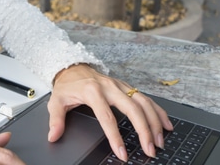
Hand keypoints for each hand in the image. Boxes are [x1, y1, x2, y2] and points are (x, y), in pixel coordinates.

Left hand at [47, 64, 172, 161]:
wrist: (73, 66)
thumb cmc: (67, 85)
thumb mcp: (56, 100)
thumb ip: (56, 119)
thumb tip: (53, 136)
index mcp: (93, 91)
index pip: (107, 118)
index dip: (115, 138)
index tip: (122, 153)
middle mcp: (110, 87)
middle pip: (133, 109)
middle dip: (144, 130)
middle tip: (150, 149)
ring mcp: (120, 85)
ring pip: (143, 103)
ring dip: (155, 122)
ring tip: (160, 140)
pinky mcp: (127, 86)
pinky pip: (146, 98)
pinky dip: (158, 111)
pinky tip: (166, 124)